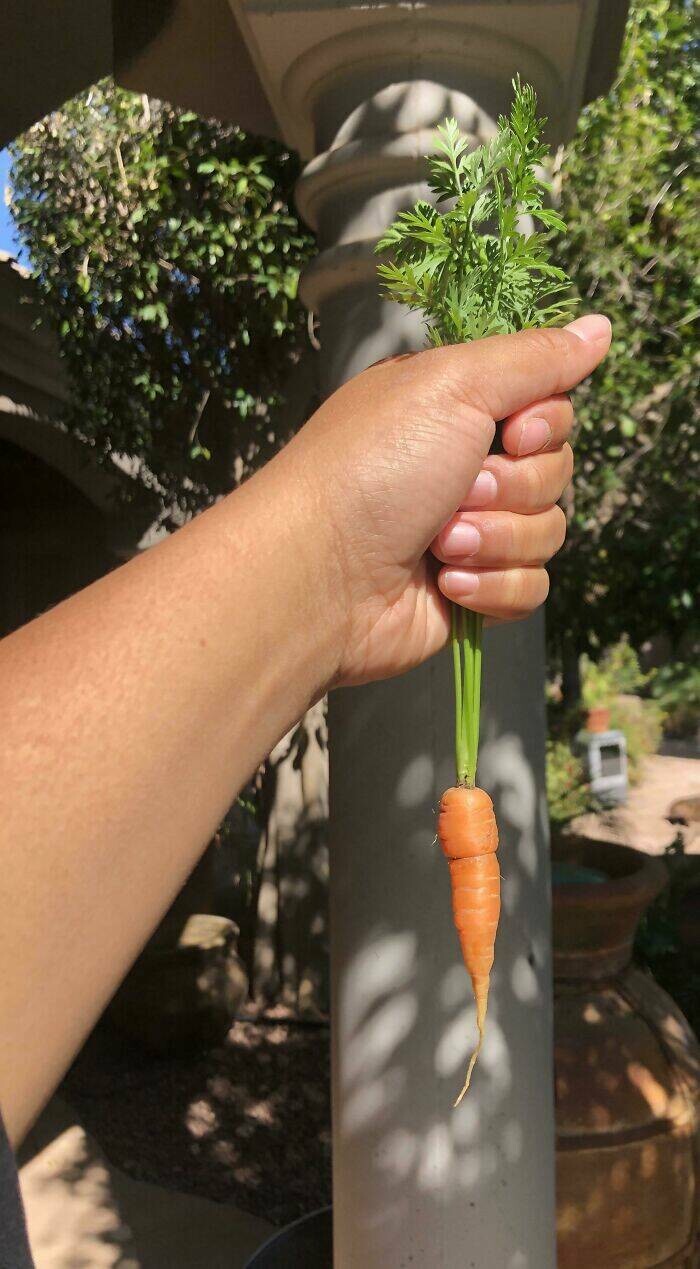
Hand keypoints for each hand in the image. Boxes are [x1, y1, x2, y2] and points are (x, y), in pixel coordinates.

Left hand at [282, 315, 610, 686]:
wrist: (318, 578)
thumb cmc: (372, 469)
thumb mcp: (453, 386)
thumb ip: (534, 359)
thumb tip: (600, 327)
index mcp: (455, 408)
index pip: (548, 407)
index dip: (545, 424)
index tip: (514, 432)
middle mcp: (463, 466)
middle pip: (555, 471)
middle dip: (513, 486)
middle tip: (458, 491)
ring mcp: (468, 532)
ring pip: (548, 533)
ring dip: (497, 538)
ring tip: (439, 543)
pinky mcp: (471, 593)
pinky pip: (529, 588)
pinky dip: (492, 588)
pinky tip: (446, 584)